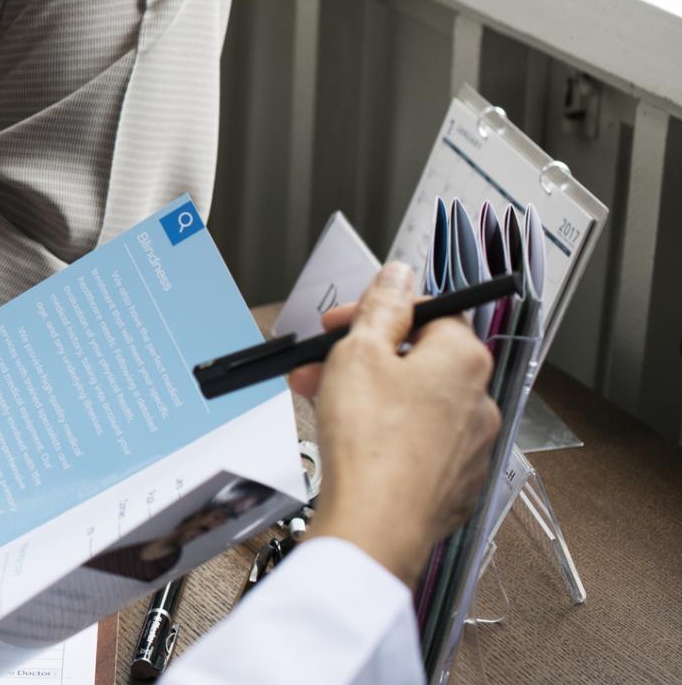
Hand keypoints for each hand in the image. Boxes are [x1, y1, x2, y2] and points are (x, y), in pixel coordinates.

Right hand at [303, 263, 502, 584]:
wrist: (377, 524)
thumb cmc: (371, 441)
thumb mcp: (360, 352)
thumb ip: (382, 306)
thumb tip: (400, 274)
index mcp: (463, 359)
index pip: (428, 311)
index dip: (377, 311)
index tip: (341, 321)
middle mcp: (479, 400)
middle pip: (417, 358)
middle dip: (362, 357)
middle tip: (320, 365)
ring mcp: (471, 446)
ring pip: (414, 402)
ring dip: (369, 394)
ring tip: (322, 405)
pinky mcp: (455, 483)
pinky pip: (418, 443)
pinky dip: (386, 434)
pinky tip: (352, 443)